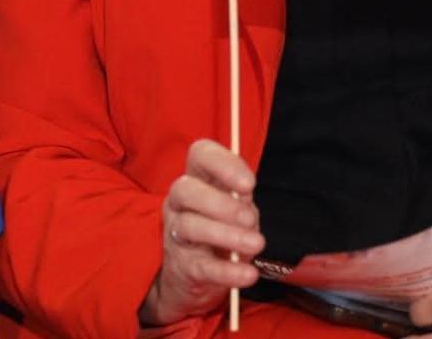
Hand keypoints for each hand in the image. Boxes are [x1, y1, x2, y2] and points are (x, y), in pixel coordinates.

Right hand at [138, 139, 263, 327]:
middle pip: (185, 189)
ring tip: (256, 245)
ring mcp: (176, 233)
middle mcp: (179, 202)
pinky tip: (247, 273)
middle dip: (220, 203)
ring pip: (191, 227)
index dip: (223, 164)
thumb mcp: (236, 211)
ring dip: (228, 235)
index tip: (249, 185)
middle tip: (249, 219)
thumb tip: (247, 204)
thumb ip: (243, 202)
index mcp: (196, 179)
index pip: (200, 155)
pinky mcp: (183, 266)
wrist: (195, 277)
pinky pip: (203, 266)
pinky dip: (227, 271)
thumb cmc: (220, 232)